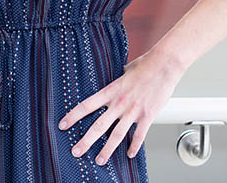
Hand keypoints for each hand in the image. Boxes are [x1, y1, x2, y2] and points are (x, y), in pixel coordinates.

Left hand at [58, 50, 184, 164]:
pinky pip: (139, 136)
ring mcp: (133, 111)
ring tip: (99, 160)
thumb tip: (114, 86)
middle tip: (76, 152)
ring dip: (107, 150)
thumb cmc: (145, 66)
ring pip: (116, 135)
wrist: (164, 66)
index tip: (62, 125)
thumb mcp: (123, 72)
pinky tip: (129, 154)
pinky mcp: (148, 116)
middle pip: (98, 126)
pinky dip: (134, 146)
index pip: (86, 106)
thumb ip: (116, 83)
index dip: (73, 116)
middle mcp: (119, 103)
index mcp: (110, 91)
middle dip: (86, 141)